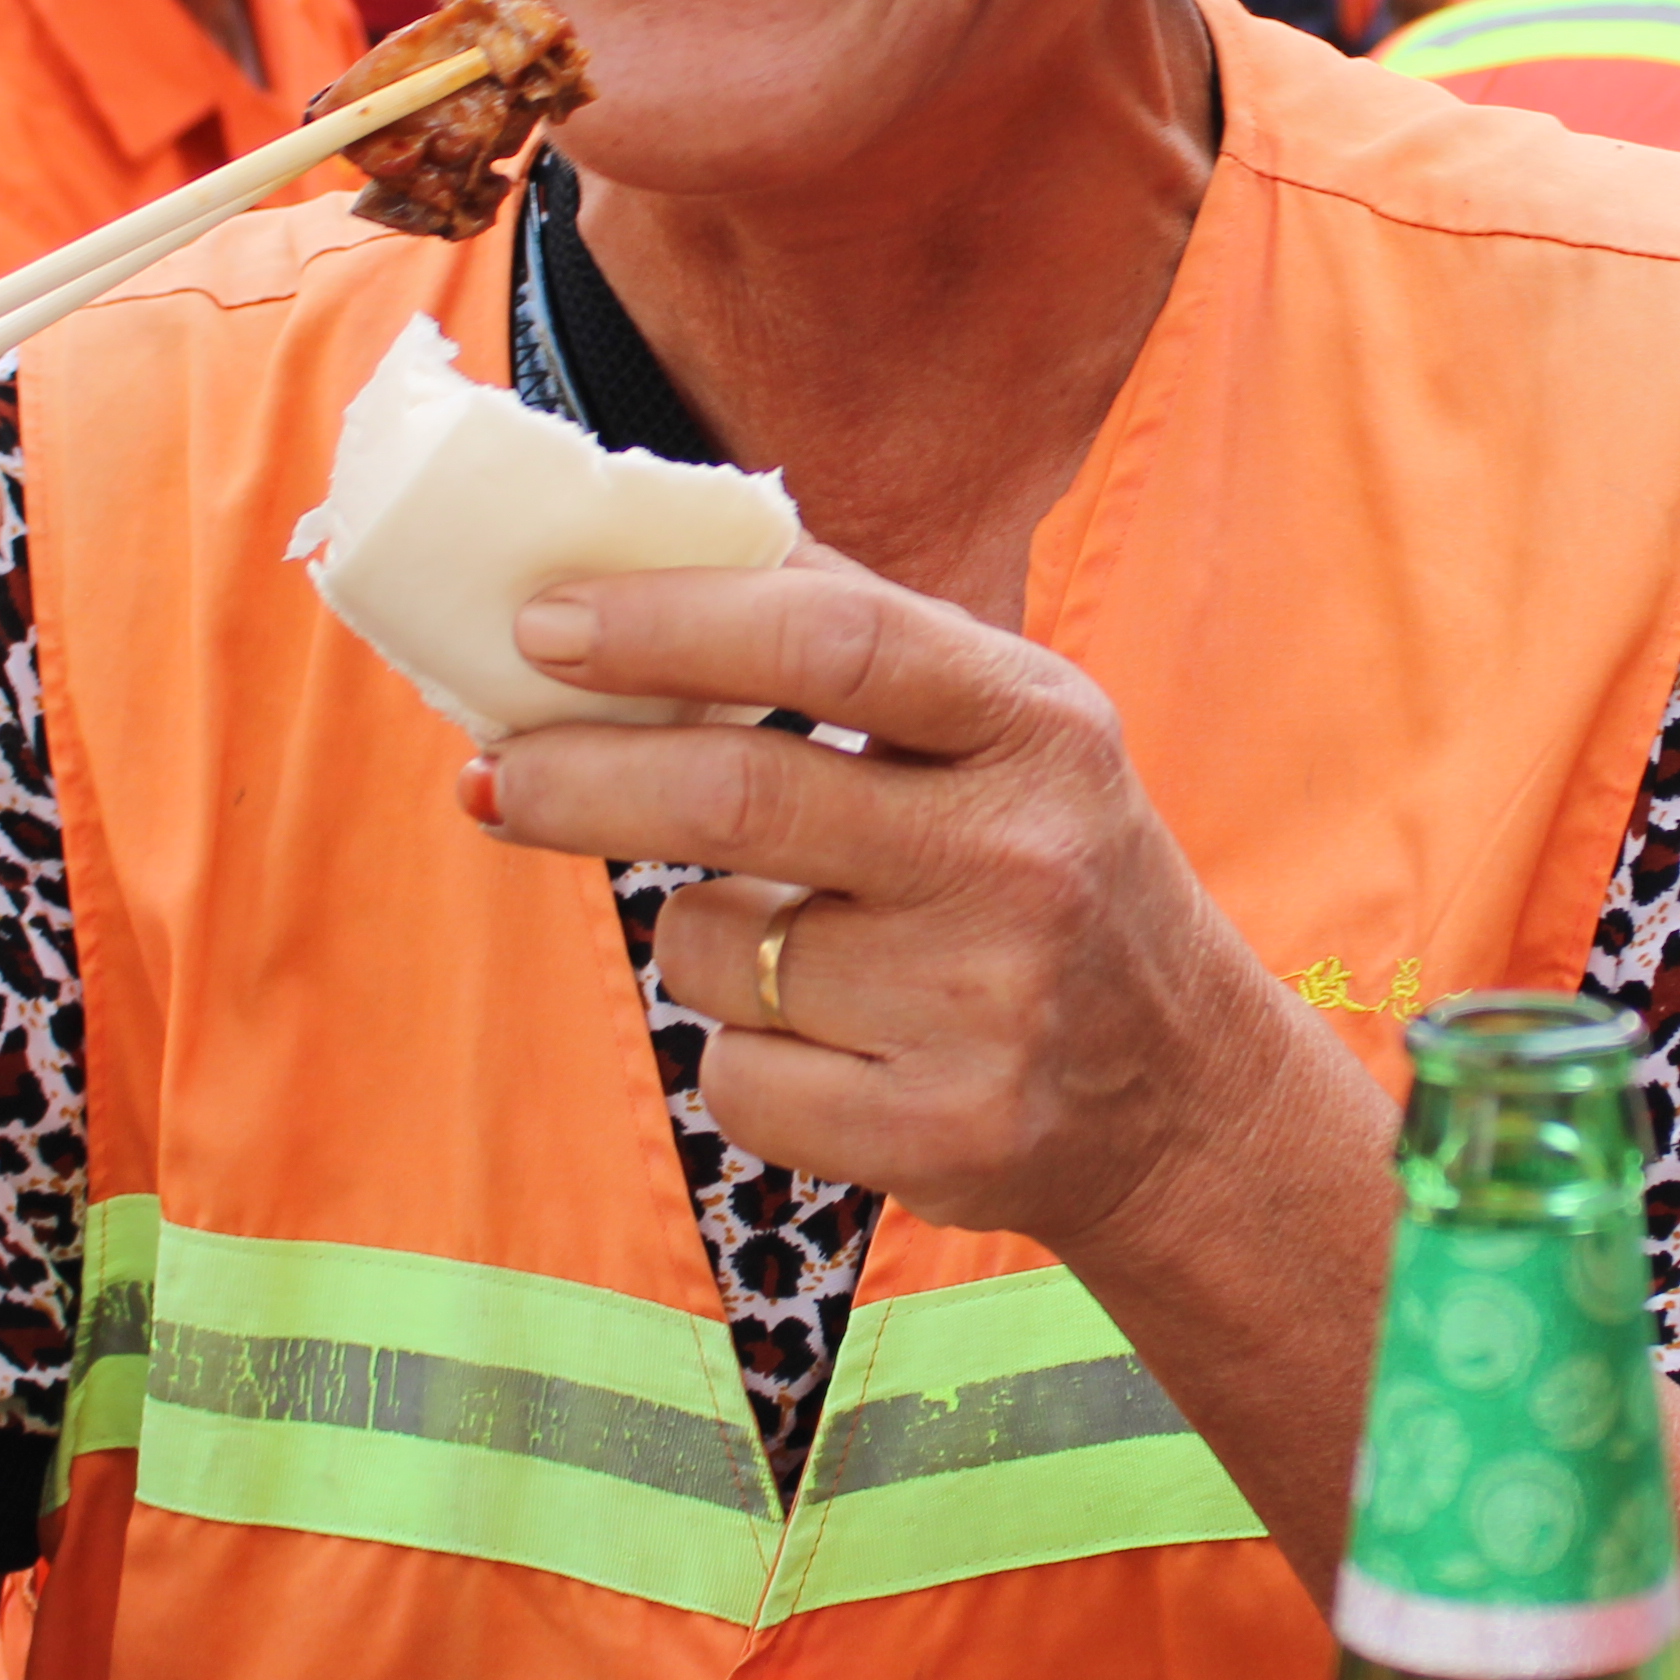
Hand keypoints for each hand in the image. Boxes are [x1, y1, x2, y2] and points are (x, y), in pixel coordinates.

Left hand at [465, 554, 1366, 1270]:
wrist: (1185, 1097)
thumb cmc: (1050, 875)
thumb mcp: (1011, 731)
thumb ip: (858, 638)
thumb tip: (645, 548)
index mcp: (1035, 721)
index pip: (832, 638)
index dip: (670, 623)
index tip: (543, 624)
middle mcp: (1023, 854)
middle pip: (738, 797)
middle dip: (580, 781)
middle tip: (494, 773)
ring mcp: (987, 1001)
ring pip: (712, 950)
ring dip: (694, 940)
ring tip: (783, 946)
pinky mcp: (945, 1131)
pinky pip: (737, 1076)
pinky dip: (742, 1057)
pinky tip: (833, 1049)